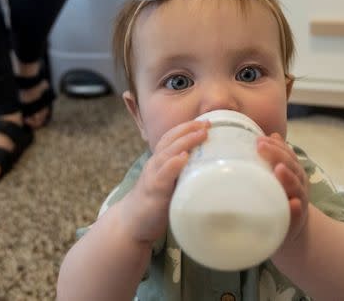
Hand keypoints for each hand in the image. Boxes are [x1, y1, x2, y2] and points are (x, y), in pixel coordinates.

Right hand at [120, 120, 209, 244]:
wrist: (132, 223)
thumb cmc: (156, 202)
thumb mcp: (171, 182)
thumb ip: (185, 172)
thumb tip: (212, 167)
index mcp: (160, 160)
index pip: (172, 136)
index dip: (187, 127)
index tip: (206, 121)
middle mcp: (155, 164)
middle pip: (171, 140)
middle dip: (189, 129)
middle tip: (208, 123)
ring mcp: (153, 177)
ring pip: (167, 153)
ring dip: (185, 142)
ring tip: (200, 134)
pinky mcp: (154, 192)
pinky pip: (163, 175)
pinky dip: (173, 165)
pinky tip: (183, 158)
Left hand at [257, 133, 309, 252]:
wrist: (291, 230)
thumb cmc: (278, 199)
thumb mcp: (275, 178)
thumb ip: (273, 159)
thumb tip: (271, 134)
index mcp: (292, 174)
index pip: (287, 155)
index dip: (277, 145)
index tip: (261, 139)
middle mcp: (298, 186)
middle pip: (292, 168)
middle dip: (278, 155)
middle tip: (261, 147)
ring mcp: (299, 204)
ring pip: (297, 188)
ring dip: (289, 178)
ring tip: (279, 169)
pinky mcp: (295, 223)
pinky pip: (297, 216)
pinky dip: (296, 210)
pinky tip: (293, 204)